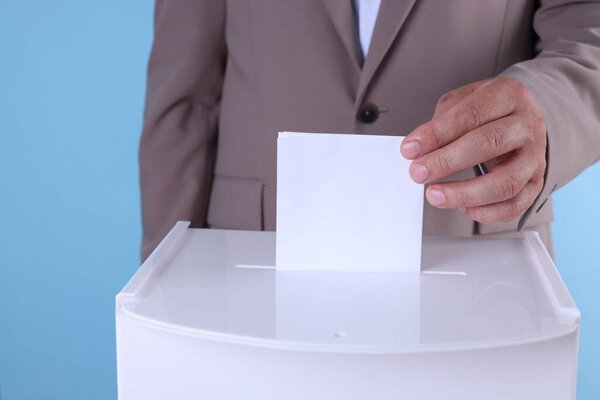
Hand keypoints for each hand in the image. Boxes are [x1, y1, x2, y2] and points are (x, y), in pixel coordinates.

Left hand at [400, 77, 546, 222]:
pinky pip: (515, 205)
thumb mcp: (463, 101)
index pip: (470, 114)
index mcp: (509, 96)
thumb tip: (417, 149)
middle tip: (417, 173)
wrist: (523, 119)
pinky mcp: (536, 182)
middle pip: (488, 144)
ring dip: (465, 193)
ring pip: (505, 182)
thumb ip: (441, 122)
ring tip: (435, 195)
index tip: (410, 149)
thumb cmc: (488, 111)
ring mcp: (535, 157)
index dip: (436, 133)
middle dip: (446, 162)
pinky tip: (463, 207)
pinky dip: (487, 212)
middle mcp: (528, 125)